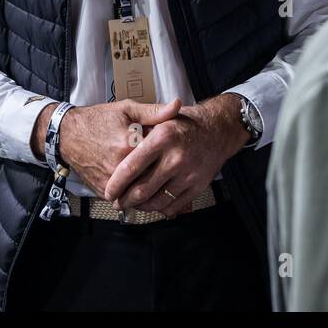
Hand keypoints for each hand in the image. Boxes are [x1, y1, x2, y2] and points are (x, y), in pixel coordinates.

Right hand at [32, 99, 181, 196]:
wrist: (67, 135)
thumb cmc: (98, 120)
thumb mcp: (126, 109)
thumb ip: (154, 111)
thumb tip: (177, 105)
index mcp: (129, 144)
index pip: (162, 155)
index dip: (171, 152)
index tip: (175, 148)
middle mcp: (119, 167)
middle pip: (154, 176)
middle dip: (164, 173)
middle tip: (171, 165)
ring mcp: (110, 182)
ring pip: (141, 192)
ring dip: (152, 187)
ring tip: (159, 177)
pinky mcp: (103, 191)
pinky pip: (127, 199)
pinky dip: (136, 195)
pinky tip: (142, 184)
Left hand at [103, 95, 249, 215]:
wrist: (218, 130)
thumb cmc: (184, 124)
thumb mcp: (161, 118)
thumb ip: (138, 131)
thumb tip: (117, 148)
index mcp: (162, 137)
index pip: (131, 167)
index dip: (116, 183)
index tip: (109, 191)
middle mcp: (176, 157)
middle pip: (142, 189)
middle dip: (126, 200)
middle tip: (117, 202)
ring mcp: (188, 173)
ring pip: (157, 201)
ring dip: (141, 207)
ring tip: (132, 204)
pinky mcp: (197, 186)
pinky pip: (174, 205)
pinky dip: (159, 209)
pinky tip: (152, 204)